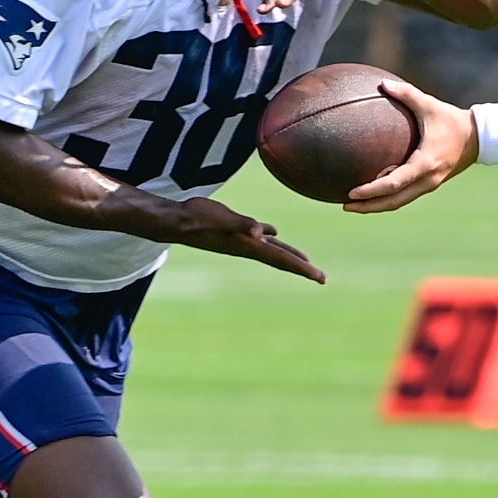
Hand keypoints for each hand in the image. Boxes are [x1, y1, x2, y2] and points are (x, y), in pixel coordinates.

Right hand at [171, 197, 324, 283]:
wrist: (176, 221)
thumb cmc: (199, 218)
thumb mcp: (224, 218)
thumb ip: (243, 225)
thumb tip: (261, 232)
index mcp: (251, 246)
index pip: (283, 260)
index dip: (303, 269)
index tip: (321, 278)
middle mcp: (249, 247)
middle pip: (282, 260)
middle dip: (302, 268)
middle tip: (321, 277)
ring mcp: (241, 241)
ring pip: (272, 250)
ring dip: (289, 255)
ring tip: (304, 260)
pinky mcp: (234, 231)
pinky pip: (259, 237)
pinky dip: (271, 237)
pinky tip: (273, 233)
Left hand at [345, 79, 478, 212]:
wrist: (478, 138)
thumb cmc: (452, 120)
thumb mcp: (429, 105)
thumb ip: (406, 93)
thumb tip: (382, 84)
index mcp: (424, 163)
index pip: (393, 184)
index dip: (371, 191)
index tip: (351, 192)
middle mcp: (427, 179)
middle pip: (393, 202)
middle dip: (369, 207)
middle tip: (345, 205)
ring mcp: (429, 185)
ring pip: (399, 203)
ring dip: (377, 206)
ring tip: (355, 205)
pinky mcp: (430, 184)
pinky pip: (406, 196)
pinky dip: (389, 198)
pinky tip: (373, 193)